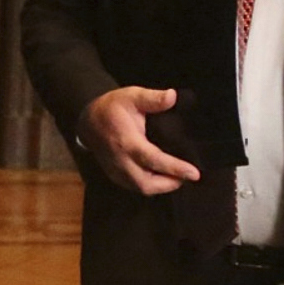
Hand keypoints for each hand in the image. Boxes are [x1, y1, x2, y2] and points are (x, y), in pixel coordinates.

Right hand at [79, 86, 200, 194]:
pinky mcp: (114, 175)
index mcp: (127, 141)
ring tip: (177, 178)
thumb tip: (172, 96)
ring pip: (140, 188)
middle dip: (168, 184)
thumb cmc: (113, 107)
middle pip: (145, 183)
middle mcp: (120, 160)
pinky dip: (150, 186)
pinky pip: (134, 187)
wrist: (88, 120)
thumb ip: (152, 98)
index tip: (195, 174)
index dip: (174, 168)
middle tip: (187, 177)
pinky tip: (161, 179)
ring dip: (160, 187)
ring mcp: (116, 170)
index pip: (153, 159)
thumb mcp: (132, 96)